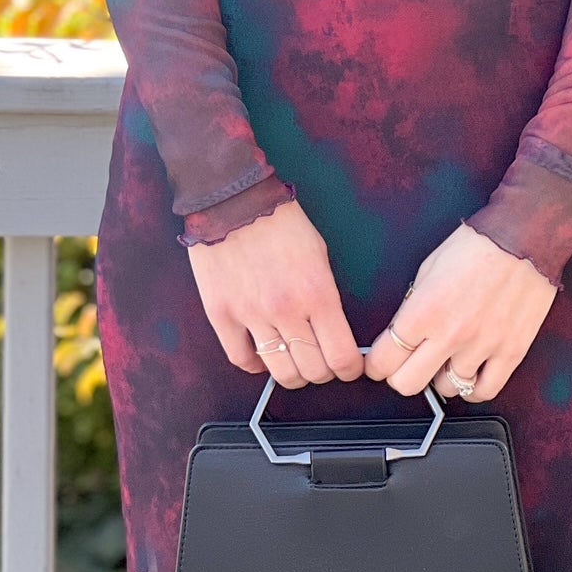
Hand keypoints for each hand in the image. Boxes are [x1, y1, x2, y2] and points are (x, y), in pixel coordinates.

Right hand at [186, 198, 364, 387]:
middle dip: (323, 371)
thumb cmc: (279, 220)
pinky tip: (263, 355)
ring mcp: (251, 315)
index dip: (350, 369)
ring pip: (279, 372)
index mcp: (317, 292)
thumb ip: (326, 294)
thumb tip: (334, 329)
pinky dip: (256, 365)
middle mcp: (286, 310)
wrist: (232, 198)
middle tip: (322, 360)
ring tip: (294, 361)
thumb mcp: (319, 252)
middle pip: (312, 371)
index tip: (349, 366)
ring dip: (292, 373)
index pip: (342, 356)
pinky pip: (240, 359)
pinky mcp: (221, 314)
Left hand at [364, 223, 557, 402]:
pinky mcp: (510, 353)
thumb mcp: (429, 266)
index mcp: (425, 310)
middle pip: (407, 384)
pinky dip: (472, 388)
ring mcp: (482, 347)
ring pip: (446, 389)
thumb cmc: (479, 244)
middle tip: (406, 363)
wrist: (524, 237)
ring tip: (446, 357)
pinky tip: (469, 374)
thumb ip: (413, 303)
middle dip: (399, 374)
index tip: (378, 362)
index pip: (384, 359)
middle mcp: (451, 334)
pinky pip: (484, 391)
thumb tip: (401, 329)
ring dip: (441, 375)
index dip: (375, 364)